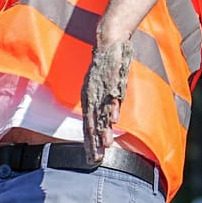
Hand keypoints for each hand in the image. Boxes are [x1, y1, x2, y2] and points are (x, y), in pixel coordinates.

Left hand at [81, 37, 131, 163]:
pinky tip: (114, 119)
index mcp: (88, 100)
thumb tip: (106, 123)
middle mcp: (92, 96)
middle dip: (94, 142)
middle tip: (96, 158)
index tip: (91, 159)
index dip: (89, 142)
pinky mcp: (112, 78)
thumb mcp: (99, 89)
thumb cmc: (104, 69)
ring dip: (104, 128)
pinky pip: (112, 95)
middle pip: (92, 122)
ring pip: (102, 112)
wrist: (108, 43)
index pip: (87, 126)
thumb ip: (102, 106)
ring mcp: (102, 88)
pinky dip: (112, 107)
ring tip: (106, 144)